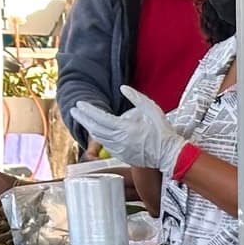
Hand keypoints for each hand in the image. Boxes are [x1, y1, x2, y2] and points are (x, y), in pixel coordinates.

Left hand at [73, 85, 188, 171]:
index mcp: (124, 127)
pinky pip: (106, 145)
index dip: (87, 110)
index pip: (99, 117)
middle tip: (74, 111)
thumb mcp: (151, 109)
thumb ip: (135, 97)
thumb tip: (122, 88)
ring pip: (99, 138)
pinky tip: (97, 133)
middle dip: (82, 119)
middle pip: (94, 128)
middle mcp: (118, 140)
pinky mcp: (123, 156)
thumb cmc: (162, 132)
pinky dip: (99, 138)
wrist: (169, 154)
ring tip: (83, 120)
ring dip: (89, 128)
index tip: (79, 104)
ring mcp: (119, 150)